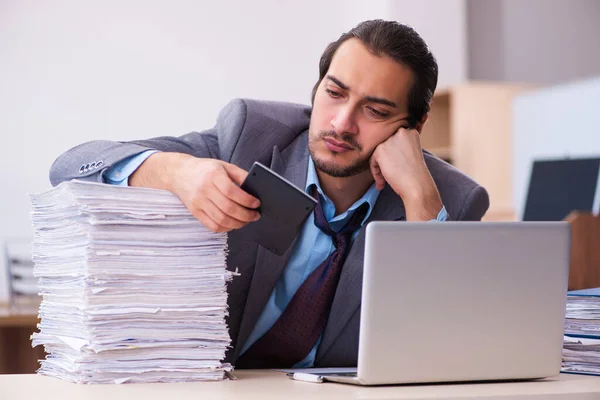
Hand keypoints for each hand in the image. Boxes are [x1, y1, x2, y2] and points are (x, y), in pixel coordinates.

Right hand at [130, 153, 259, 231]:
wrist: (179, 173)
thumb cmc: (205, 169)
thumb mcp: (223, 165)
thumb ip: (240, 175)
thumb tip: (256, 188)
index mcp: (213, 175)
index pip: (232, 192)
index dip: (247, 200)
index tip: (256, 204)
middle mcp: (204, 190)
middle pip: (228, 208)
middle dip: (246, 215)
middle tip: (255, 215)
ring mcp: (198, 202)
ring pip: (221, 220)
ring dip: (238, 224)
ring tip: (246, 220)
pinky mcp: (195, 212)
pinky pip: (212, 226)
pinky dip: (226, 228)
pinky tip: (233, 224)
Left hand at [369, 128, 442, 220]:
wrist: (417, 184)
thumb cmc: (415, 173)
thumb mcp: (412, 152)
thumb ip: (400, 146)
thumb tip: (386, 151)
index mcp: (410, 132)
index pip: (394, 139)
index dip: (392, 153)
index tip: (396, 164)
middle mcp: (400, 132)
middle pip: (385, 144)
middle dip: (385, 158)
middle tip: (390, 172)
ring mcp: (389, 140)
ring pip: (377, 152)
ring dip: (379, 166)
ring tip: (385, 180)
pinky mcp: (380, 149)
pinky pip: (372, 160)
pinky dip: (376, 172)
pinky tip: (383, 182)